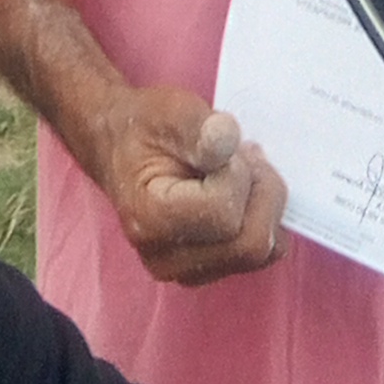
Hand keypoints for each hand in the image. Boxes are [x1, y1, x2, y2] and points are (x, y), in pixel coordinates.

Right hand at [88, 84, 287, 286]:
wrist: (120, 148)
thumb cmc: (145, 128)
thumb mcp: (168, 111)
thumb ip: (198, 126)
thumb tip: (227, 136)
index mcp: (149, 219)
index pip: (224, 213)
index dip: (238, 174)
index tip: (222, 145)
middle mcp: (166, 259)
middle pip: (249, 244)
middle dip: (262, 193)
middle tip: (244, 156)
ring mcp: (186, 272)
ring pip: (262, 253)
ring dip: (264, 206)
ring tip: (237, 172)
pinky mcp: (206, 272)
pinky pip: (260, 256)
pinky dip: (261, 220)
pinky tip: (240, 193)